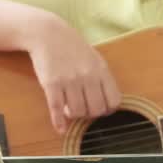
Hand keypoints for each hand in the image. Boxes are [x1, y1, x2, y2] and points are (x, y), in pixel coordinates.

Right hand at [24, 16, 121, 133]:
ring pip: (77, 112)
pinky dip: (59, 122)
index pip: (114, 101)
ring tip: (70, 109)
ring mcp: (69, 81)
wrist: (48, 34)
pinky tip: (60, 128)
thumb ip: (103, 79)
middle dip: (90, 114)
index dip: (108, 109)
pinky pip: (57, 109)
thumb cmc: (73, 48)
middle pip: (96, 110)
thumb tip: (109, 102)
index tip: (101, 109)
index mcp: (102, 70)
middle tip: (84, 110)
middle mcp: (88, 76)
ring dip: (74, 115)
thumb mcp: (95, 59)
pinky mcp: (51, 84)